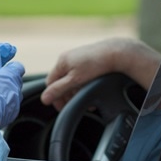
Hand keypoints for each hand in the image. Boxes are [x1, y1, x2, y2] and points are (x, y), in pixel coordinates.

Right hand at [0, 44, 24, 127]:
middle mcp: (16, 88)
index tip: (1, 69)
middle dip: (7, 80)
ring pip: (13, 94)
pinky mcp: (12, 114)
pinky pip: (10, 106)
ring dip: (5, 93)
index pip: (18, 66)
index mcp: (10, 75)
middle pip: (16, 81)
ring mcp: (15, 102)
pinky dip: (4, 105)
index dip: (10, 67)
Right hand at [40, 38, 160, 109]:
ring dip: (76, 91)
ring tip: (86, 99)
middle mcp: (67, 58)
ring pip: (71, 79)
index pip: (50, 83)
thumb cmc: (96, 65)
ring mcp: (77, 58)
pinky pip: (80, 75)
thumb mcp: (75, 80)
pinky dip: (83, 84)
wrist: (117, 53)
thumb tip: (44, 99)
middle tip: (74, 104)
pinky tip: (91, 89)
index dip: (54, 96)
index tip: (62, 107)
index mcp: (61, 62)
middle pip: (61, 82)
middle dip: (67, 95)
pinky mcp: (87, 59)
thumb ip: (59, 89)